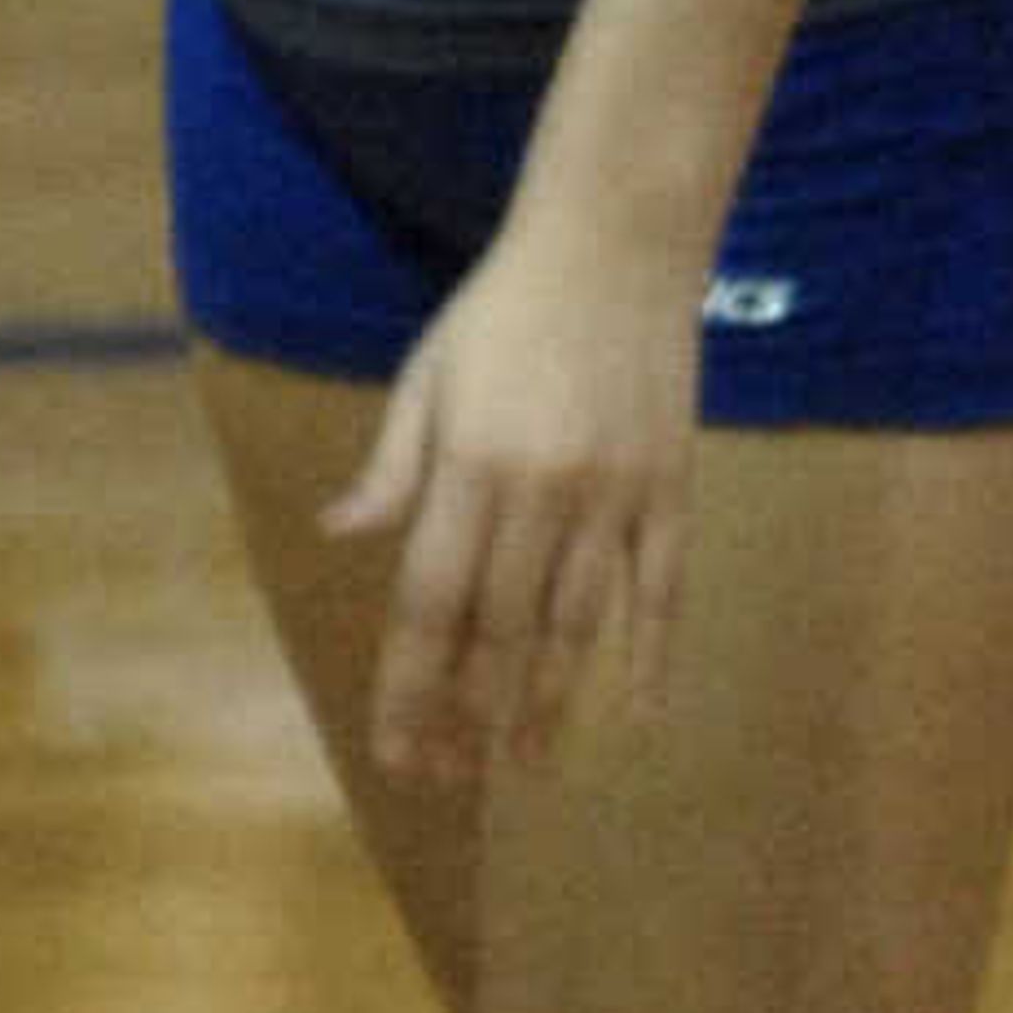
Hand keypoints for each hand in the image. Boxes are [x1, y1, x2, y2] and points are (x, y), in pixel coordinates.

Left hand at [324, 208, 697, 783]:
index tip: (399, 752)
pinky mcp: (669, 484)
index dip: (412, 690)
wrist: (617, 237)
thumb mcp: (429, 373)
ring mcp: (614, 491)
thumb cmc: (507, 305)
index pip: (432, 605)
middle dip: (471, 714)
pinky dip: (650, 657)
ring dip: (548, 702)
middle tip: (455, 774)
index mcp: (470, 463)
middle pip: (502, 632)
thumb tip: (343, 535)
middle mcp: (541, 489)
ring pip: (578, 624)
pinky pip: (662, 588)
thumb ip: (393, 464)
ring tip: (524, 762)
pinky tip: (634, 716)